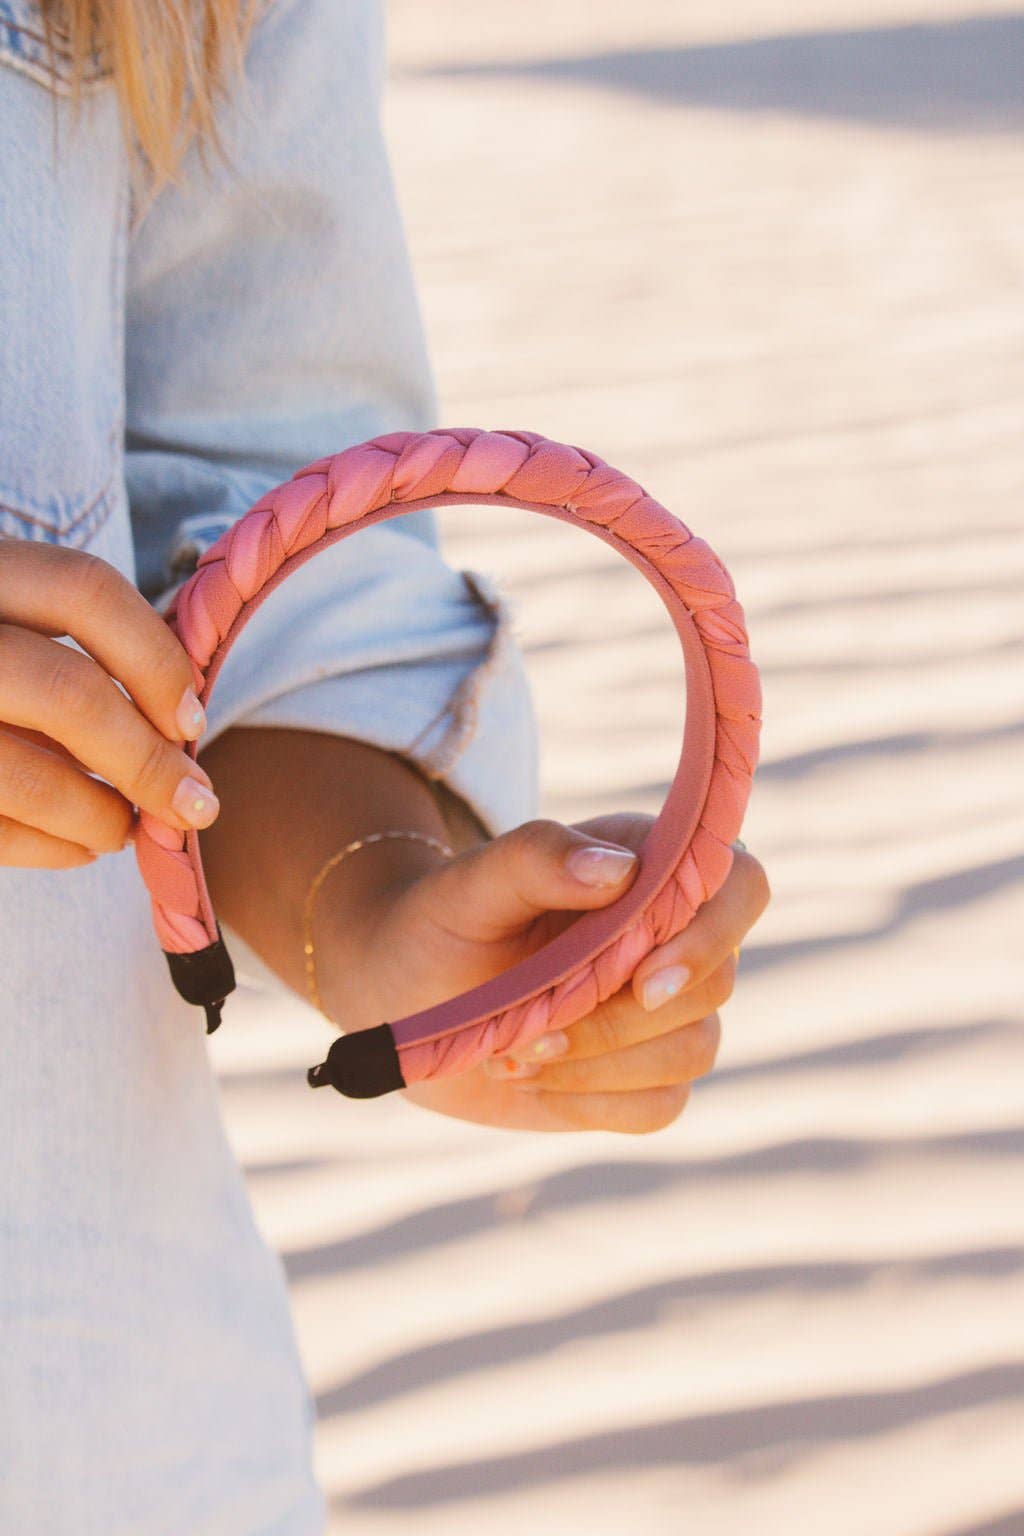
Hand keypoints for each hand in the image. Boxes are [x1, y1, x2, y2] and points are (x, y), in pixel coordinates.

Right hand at [0, 539, 220, 867]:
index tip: (192, 719)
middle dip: (148, 761)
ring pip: (31, 777)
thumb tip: (179, 725)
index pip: (84, 590)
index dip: (154, 657)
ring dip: (103, 816)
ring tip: (127, 828)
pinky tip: (80, 847)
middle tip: (194, 804)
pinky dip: (53, 847)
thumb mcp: (6, 621)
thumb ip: (75, 647)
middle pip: (69, 692)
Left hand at [321, 813, 769, 1133]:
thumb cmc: (439, 922)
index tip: (641, 975)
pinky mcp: (638, 1075)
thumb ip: (538, 857)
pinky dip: (596, 1103)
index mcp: (648, 869)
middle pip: (717, 982)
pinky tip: (534, 1078)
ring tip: (517, 1052)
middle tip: (534, 1025)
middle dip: (624, 1017)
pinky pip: (662, 1105)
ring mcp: (661, 1012)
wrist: (402, 996)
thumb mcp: (469, 882)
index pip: (739, 886)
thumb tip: (616, 869)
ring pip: (695, 1051)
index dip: (714, 934)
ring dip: (604, 1063)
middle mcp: (669, 939)